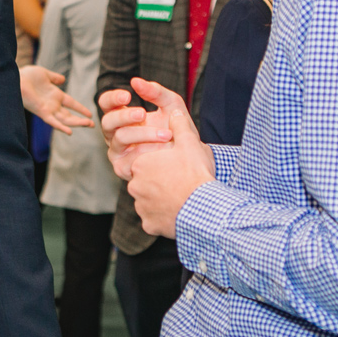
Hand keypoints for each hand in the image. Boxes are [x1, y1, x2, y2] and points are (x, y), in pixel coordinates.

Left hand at [19, 65, 93, 134]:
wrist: (16, 77)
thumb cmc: (27, 75)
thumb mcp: (45, 74)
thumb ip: (54, 78)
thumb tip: (63, 79)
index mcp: (55, 95)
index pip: (71, 103)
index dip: (80, 108)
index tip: (90, 114)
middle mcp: (52, 104)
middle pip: (69, 115)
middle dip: (81, 120)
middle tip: (93, 125)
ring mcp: (47, 109)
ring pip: (64, 120)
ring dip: (76, 123)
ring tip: (88, 125)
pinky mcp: (41, 112)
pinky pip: (52, 122)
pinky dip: (61, 127)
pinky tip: (70, 132)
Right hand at [98, 82, 173, 180]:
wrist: (189, 154)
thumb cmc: (176, 126)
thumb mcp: (170, 104)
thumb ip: (155, 91)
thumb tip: (135, 81)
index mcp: (121, 115)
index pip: (106, 103)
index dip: (112, 98)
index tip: (127, 95)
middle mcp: (114, 133)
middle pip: (107, 121)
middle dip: (124, 116)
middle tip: (142, 113)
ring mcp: (117, 151)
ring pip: (120, 138)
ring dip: (143, 134)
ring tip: (166, 134)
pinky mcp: (123, 167)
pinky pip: (129, 157)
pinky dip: (147, 151)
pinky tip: (162, 150)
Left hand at [127, 80, 215, 238]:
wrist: (203, 207)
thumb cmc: (195, 173)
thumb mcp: (190, 144)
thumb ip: (179, 127)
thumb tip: (175, 112)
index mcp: (141, 164)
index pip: (144, 163)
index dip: (159, 164)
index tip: (173, 167)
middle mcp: (135, 185)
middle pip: (144, 182)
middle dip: (157, 182)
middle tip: (177, 182)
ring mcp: (141, 207)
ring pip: (147, 201)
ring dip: (159, 200)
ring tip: (180, 197)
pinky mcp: (148, 224)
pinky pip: (153, 219)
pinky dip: (162, 217)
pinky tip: (177, 212)